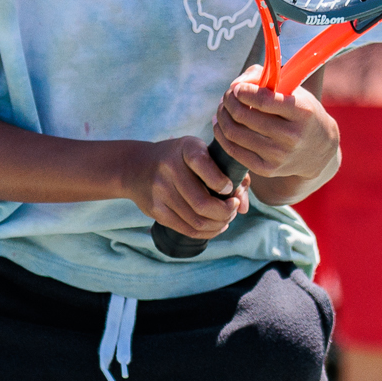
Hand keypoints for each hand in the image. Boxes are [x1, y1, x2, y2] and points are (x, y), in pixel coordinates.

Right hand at [129, 134, 248, 241]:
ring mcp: (160, 192)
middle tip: (234, 208)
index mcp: (186, 148)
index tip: (230, 189)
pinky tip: (216, 226)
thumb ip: (228, 172)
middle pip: (203, 203)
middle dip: (227, 212)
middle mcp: (169, 169)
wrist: (137, 167)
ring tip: (227, 217)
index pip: (204, 165)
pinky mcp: (156, 210)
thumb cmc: (181, 159)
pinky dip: (208, 232)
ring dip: (219, 224)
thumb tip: (244, 206)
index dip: (222, 183)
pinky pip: (187, 229)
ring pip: (197, 221)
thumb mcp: (201, 152)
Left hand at [214, 74, 337, 192]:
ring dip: (222, 116)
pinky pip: (234, 151)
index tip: (237, 88)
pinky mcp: (267, 169)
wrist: (319, 151)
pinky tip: (220, 125)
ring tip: (223, 108)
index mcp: (302, 112)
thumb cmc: (302, 113)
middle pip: (244, 116)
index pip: (263, 100)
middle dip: (229, 101)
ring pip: (235, 133)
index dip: (243, 91)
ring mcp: (279, 155)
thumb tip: (236, 84)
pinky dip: (221, 135)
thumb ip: (265, 76)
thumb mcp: (294, 90)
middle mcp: (291, 136)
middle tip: (228, 96)